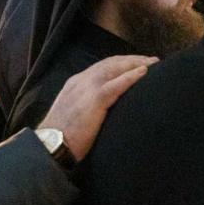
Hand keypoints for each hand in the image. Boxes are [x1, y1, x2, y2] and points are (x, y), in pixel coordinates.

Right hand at [38, 55, 155, 161]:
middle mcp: (81, 80)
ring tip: (154, 63)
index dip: (121, 63)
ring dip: (137, 63)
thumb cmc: (63, 136)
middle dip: (132, 59)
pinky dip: (132, 76)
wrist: (50, 145)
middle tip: (152, 60)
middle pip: (111, 63)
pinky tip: (145, 72)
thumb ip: (88, 104)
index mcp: (76, 83)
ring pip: (115, 68)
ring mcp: (86, 88)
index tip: (137, 63)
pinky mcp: (94, 99)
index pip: (102, 66)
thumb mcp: (74, 112)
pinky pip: (116, 84)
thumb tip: (106, 106)